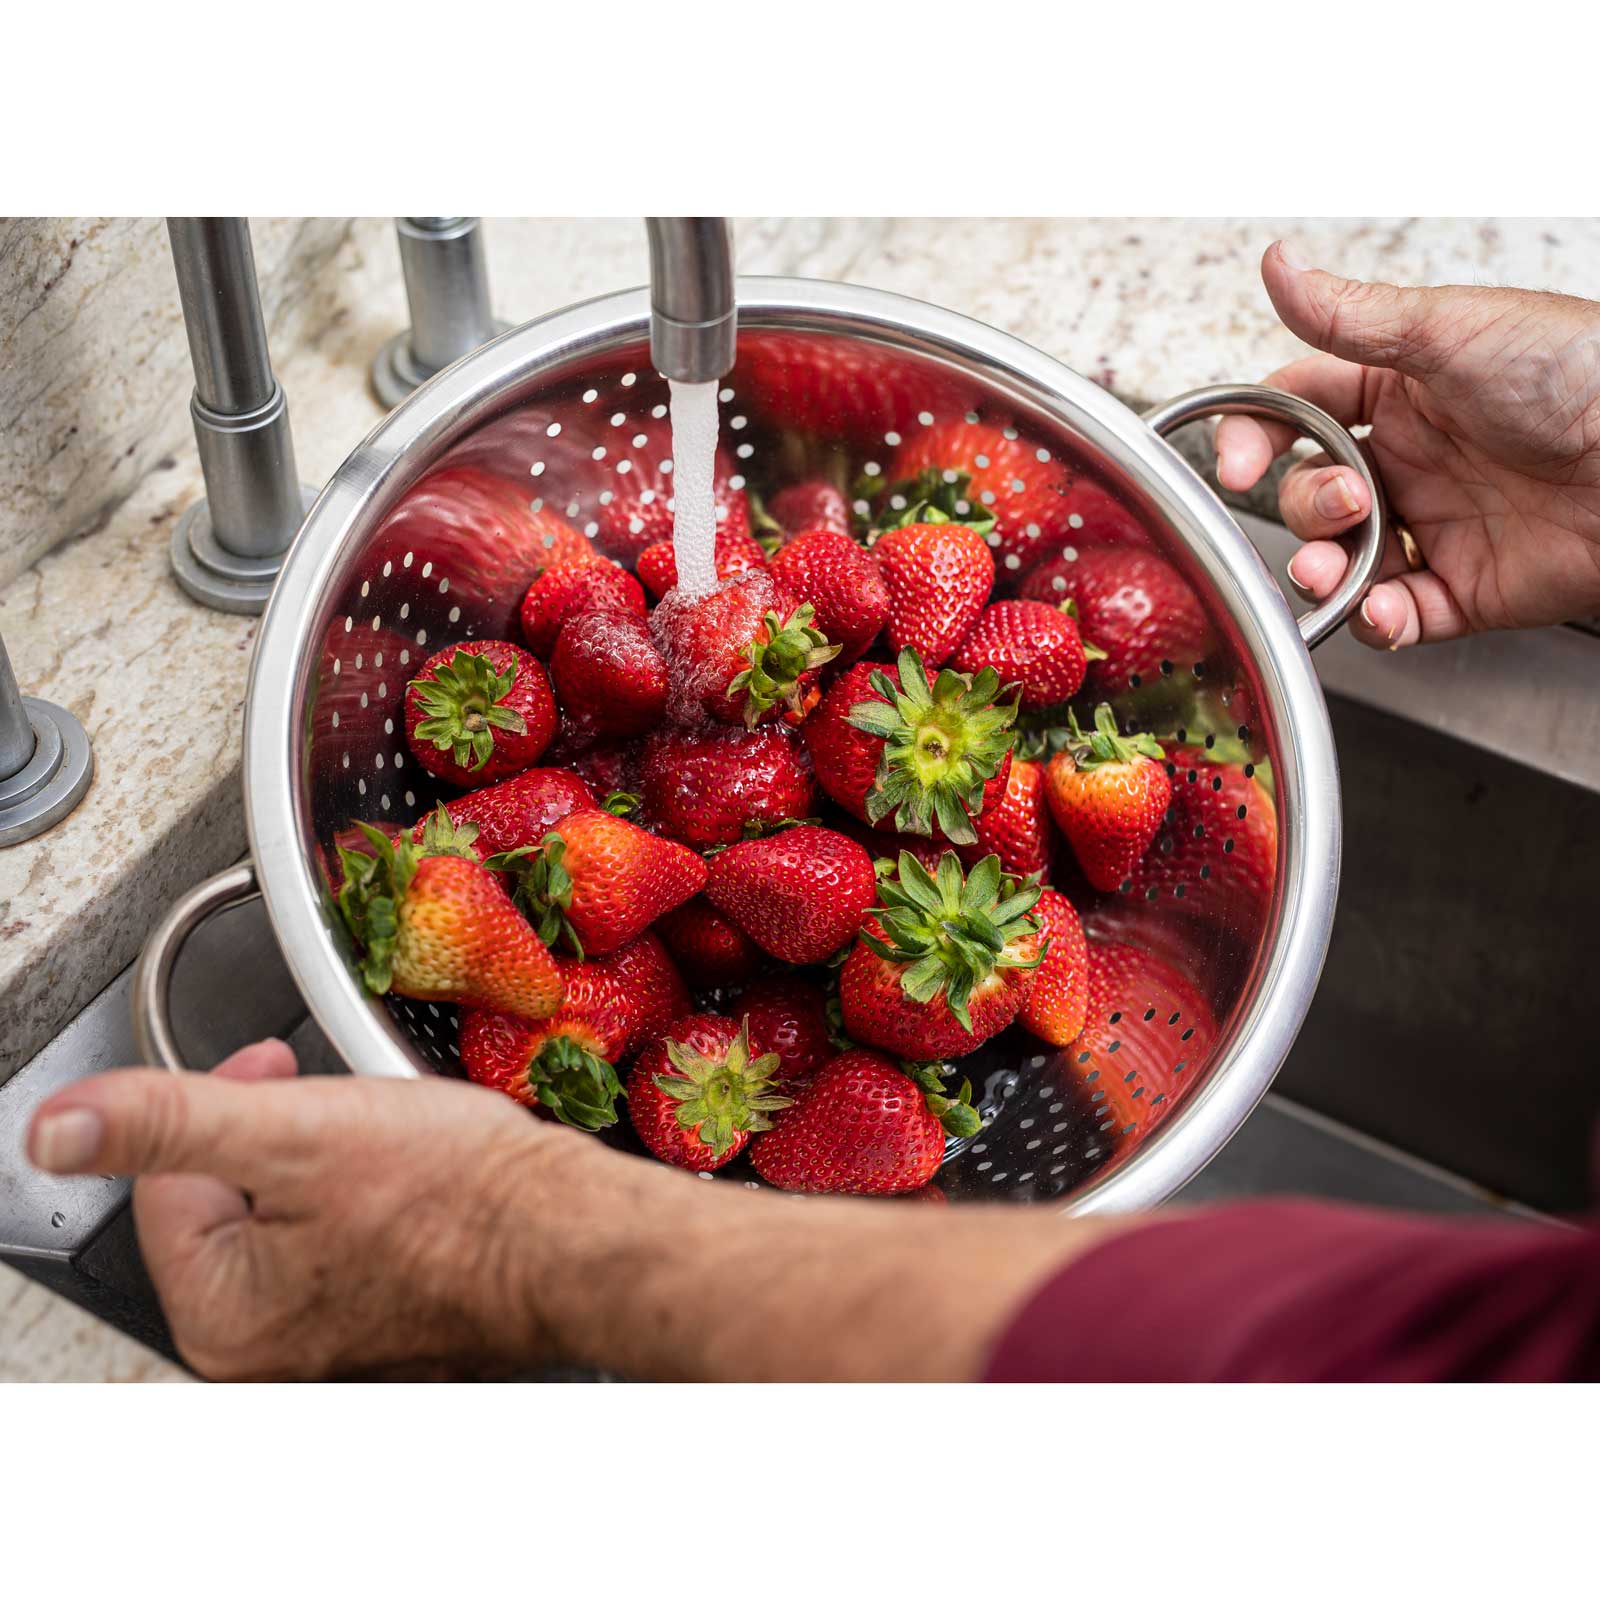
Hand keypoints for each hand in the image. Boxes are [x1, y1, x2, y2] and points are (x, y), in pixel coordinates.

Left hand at [27, 1041, 1125, 1380]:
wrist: (581, 1229)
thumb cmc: (463, 1194)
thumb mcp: (296, 1131)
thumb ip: (168, 1121)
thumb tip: (56, 1132)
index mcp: (225, 1312)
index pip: (165, 1180)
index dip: (218, 1102)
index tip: (275, 1065)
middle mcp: (267, 1347)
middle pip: (225, 1196)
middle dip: (273, 1129)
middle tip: (334, 1099)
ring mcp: (327, 1337)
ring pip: (287, 1209)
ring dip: (321, 1152)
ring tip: (383, 1130)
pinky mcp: (380, 1317)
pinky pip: (339, 1234)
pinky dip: (362, 1190)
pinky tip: (413, 1171)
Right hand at [1214, 241, 1599, 647]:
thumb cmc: (1578, 373)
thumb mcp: (1448, 330)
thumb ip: (1347, 316)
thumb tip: (1276, 266)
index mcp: (1400, 390)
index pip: (1295, 412)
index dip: (1253, 437)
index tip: (1236, 462)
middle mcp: (1411, 459)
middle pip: (1310, 493)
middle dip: (1309, 506)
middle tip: (1350, 501)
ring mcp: (1435, 525)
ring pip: (1340, 561)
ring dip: (1322, 571)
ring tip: (1337, 567)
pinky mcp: (1462, 590)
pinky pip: (1394, 619)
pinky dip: (1375, 623)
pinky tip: (1382, 609)